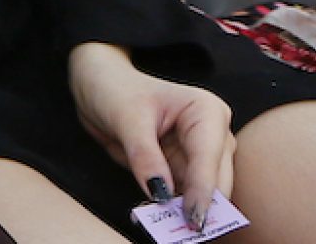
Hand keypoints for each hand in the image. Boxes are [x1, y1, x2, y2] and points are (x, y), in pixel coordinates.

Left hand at [68, 42, 235, 232]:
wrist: (99, 85)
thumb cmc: (115, 90)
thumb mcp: (126, 119)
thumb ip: (145, 157)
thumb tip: (162, 194)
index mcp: (206, 111)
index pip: (209, 160)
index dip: (202, 193)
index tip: (193, 220)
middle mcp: (212, 134)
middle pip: (216, 181)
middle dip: (202, 208)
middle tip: (185, 234)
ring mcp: (199, 154)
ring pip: (202, 194)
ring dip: (187, 213)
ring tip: (170, 232)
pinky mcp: (183, 169)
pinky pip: (183, 196)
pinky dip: (174, 210)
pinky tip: (160, 224)